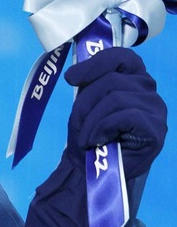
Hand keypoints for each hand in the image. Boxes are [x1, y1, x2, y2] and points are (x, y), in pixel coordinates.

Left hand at [64, 47, 166, 177]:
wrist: (91, 169)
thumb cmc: (90, 134)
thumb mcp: (85, 103)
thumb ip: (89, 84)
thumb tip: (73, 73)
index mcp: (134, 79)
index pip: (122, 57)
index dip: (96, 63)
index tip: (71, 79)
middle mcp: (149, 90)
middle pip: (111, 79)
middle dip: (86, 102)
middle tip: (79, 124)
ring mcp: (156, 110)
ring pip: (115, 98)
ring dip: (92, 119)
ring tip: (87, 137)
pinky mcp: (156, 130)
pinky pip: (125, 116)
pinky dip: (103, 128)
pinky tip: (96, 141)